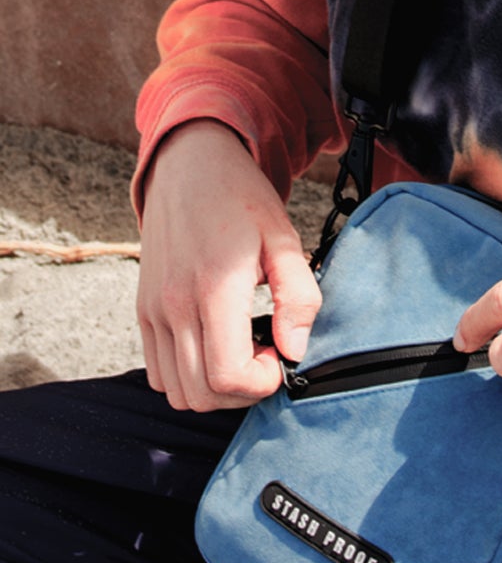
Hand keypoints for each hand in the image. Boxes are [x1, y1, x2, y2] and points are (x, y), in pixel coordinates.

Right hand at [137, 120, 320, 410]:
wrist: (190, 167)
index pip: (228, 377)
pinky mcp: (143, 311)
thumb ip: (298, 296)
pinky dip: (187, 375)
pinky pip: (157, 371)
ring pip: (175, 390)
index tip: (282, 358)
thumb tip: (295, 349)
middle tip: (267, 358)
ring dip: (214, 388)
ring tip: (244, 353)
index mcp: (214, 289)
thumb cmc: (241, 200)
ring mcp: (153, 311)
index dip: (263, 383)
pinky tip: (218, 346)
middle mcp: (174, 306)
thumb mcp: (284, 239)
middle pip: (201, 394)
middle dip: (242, 392)